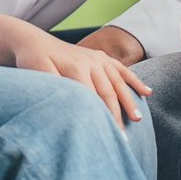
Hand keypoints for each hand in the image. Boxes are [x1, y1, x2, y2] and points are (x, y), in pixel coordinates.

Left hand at [14, 30, 151, 123]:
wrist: (34, 42)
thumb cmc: (33, 61)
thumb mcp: (37, 72)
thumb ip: (54, 85)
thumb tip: (69, 102)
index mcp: (76, 67)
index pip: (92, 97)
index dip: (99, 116)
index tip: (103, 134)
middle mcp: (91, 62)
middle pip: (108, 93)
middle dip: (116, 115)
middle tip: (122, 137)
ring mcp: (99, 59)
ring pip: (118, 83)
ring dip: (129, 101)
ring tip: (138, 119)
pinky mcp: (102, 58)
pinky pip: (122, 70)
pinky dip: (135, 81)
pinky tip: (147, 92)